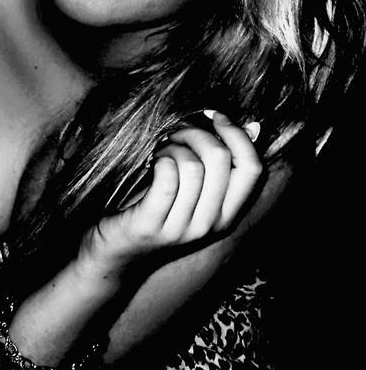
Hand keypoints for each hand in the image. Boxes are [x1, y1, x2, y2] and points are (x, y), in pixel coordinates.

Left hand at [78, 111, 261, 278]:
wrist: (117, 252)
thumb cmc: (156, 208)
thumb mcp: (195, 190)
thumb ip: (222, 165)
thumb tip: (252, 127)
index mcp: (227, 215)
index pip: (252, 168)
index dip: (237, 134)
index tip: (213, 117)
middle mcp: (209, 225)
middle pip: (220, 159)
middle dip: (196, 133)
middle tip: (174, 135)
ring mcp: (181, 228)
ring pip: (192, 166)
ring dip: (173, 147)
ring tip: (160, 152)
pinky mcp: (151, 225)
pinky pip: (166, 179)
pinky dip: (160, 160)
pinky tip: (152, 163)